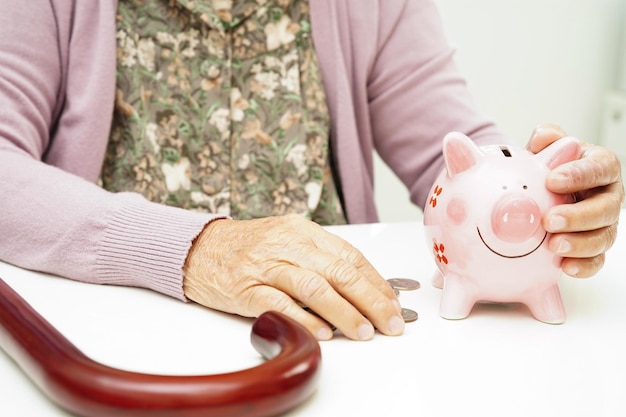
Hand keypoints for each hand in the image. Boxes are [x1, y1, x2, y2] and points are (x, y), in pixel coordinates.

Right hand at [182, 214, 404, 340]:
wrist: (198, 248)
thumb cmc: (248, 247)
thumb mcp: (288, 240)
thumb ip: (319, 259)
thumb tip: (360, 288)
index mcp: (302, 231)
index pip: (350, 256)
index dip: (376, 281)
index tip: (392, 302)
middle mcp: (288, 244)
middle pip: (339, 272)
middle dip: (371, 300)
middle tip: (390, 322)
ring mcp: (266, 265)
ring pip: (315, 287)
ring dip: (344, 312)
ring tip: (363, 332)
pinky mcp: (246, 288)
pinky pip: (281, 304)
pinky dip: (305, 319)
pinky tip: (324, 333)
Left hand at [527, 124, 623, 276]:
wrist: (541, 191)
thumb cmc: (548, 169)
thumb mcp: (547, 149)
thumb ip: (547, 139)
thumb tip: (544, 137)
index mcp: (599, 167)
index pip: (599, 168)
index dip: (579, 175)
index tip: (553, 180)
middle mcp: (607, 196)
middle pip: (606, 207)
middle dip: (578, 215)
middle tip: (549, 219)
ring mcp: (603, 224)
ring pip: (604, 236)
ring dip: (580, 243)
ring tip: (554, 245)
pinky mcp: (594, 248)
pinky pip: (596, 260)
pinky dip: (583, 265)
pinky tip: (565, 266)